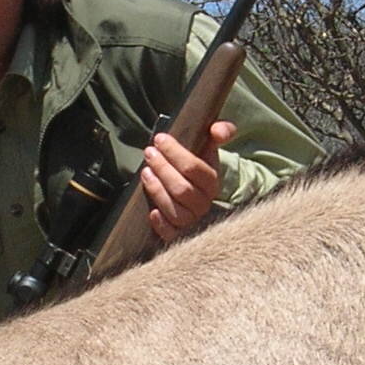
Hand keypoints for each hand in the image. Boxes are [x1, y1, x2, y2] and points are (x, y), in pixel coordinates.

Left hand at [140, 121, 237, 242]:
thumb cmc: (198, 169)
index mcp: (212, 182)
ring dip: (157, 191)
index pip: (194, 168)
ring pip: (175, 210)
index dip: (175, 153)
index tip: (160, 139)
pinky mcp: (178, 235)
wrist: (197, 195)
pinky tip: (152, 212)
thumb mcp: (209, 149)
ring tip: (145, 173)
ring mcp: (192, 221)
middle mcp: (204, 204)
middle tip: (149, 153)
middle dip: (163, 169)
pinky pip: (171, 234)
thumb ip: (219, 133)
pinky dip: (161, 224)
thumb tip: (218, 129)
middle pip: (182, 189)